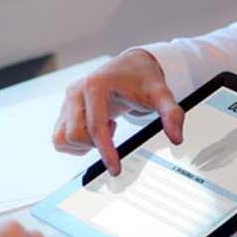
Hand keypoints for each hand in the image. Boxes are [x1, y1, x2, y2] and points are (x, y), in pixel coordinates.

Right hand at [53, 49, 183, 174]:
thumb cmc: (143, 79)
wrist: (131, 67)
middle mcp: (76, 92)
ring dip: (84, 144)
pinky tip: (95, 130)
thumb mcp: (161, 94)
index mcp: (95, 85)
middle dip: (96, 144)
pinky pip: (60, 138)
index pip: (95, 126)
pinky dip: (76, 143)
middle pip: (75, 135)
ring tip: (105, 128)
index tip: (116, 170)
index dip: (105, 151)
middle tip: (115, 130)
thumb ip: (171, 114)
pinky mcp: (64, 110)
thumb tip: (176, 138)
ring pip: (62, 138)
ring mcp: (67, 101)